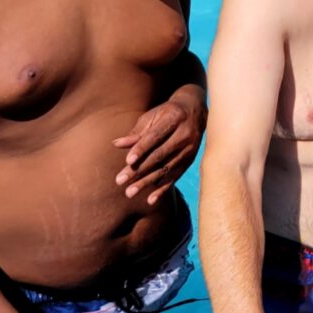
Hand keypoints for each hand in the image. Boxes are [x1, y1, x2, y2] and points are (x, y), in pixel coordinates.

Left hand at [114, 86, 206, 204]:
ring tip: (129, 192)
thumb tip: (116, 144)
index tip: (128, 161)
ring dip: (147, 182)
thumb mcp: (153, 116)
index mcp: (174, 118)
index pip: (156, 136)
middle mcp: (184, 135)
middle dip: (139, 170)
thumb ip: (137, 132)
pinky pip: (175, 176)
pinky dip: (163, 189)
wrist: (195, 112)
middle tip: (120, 181)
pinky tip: (150, 200)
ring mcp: (189, 149)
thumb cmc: (167, 113)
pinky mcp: (190, 160)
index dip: (142, 148)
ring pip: (165, 168)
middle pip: (159, 155)